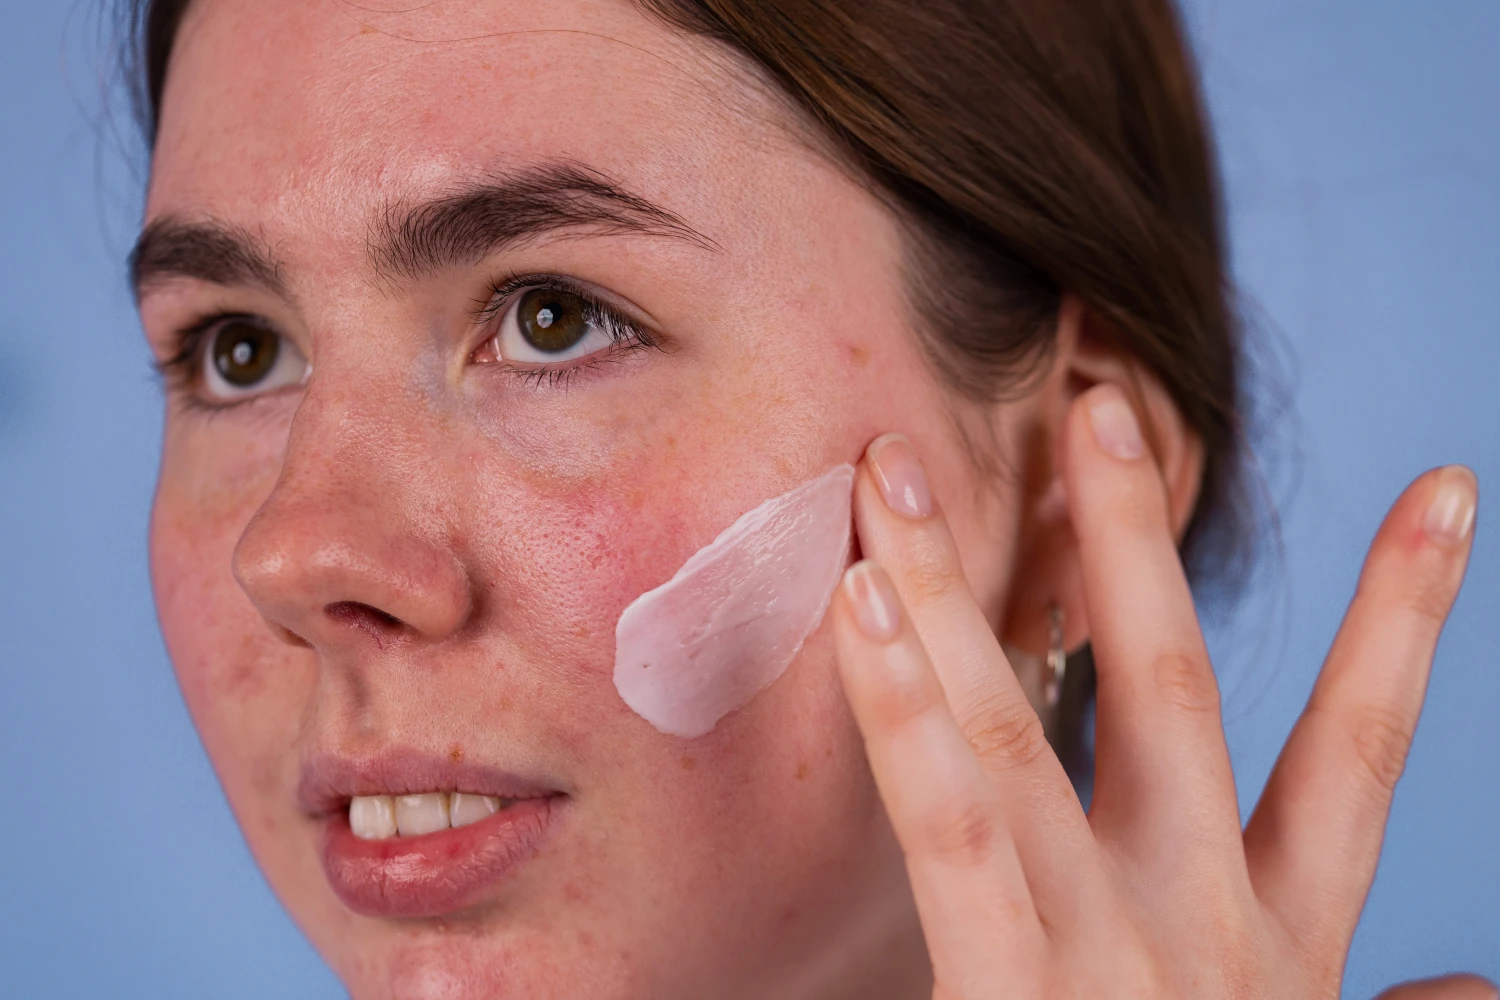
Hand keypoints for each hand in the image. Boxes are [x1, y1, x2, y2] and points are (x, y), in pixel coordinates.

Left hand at [832, 384, 1487, 999]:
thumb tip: (1478, 990)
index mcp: (1282, 937)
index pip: (1359, 752)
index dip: (1403, 617)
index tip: (1441, 488)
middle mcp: (1196, 917)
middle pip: (1168, 685)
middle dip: (1130, 534)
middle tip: (1099, 398)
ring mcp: (1100, 947)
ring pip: (1018, 726)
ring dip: (951, 588)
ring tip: (895, 468)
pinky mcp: (1007, 993)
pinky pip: (949, 825)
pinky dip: (901, 711)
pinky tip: (854, 602)